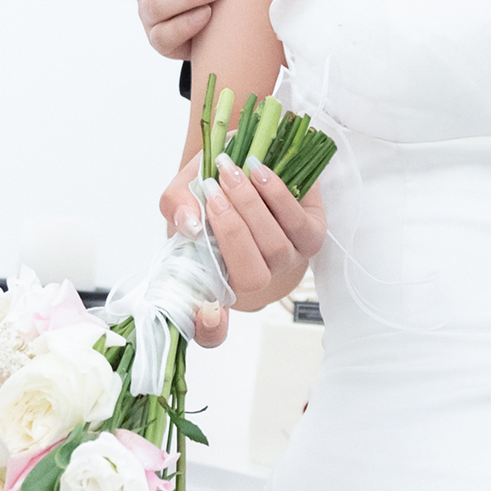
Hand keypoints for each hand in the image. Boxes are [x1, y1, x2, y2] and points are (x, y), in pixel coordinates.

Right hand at [168, 158, 324, 340]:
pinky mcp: (313, 235)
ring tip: (231, 174)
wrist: (250, 161)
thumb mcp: (185, 193)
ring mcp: (289, 261)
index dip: (209, 329)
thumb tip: (190, 222)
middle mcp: (257, 280)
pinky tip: (258, 173)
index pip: (212, 329)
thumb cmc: (214, 187)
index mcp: (220, 281)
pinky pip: (298, 224)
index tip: (206, 314)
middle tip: (212, 191)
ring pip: (275, 247)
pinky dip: (277, 197)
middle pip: (251, 275)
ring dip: (252, 208)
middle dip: (231, 231)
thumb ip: (177, 206)